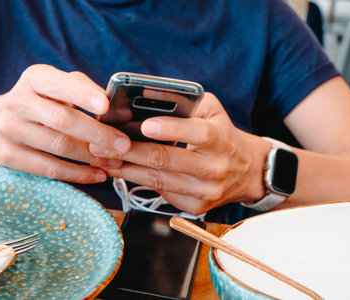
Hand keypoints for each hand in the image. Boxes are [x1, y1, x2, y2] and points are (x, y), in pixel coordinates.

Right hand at [0, 64, 130, 182]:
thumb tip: (115, 109)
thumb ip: (83, 89)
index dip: (83, 95)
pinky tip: (97, 175)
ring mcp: (11, 130)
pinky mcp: (10, 156)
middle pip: (62, 120)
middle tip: (123, 144)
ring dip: (92, 157)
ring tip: (116, 162)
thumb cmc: (40, 101)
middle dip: (97, 134)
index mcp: (34, 78)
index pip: (59, 85)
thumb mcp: (56, 85)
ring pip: (58, 146)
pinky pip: (49, 168)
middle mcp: (18, 102)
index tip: (106, 106)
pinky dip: (77, 174)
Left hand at [91, 93, 268, 214]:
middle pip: (165, 160)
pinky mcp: (196, 206)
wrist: (246, 171)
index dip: (170, 129)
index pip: (196, 133)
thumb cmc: (222, 136)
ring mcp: (205, 191)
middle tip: (102, 144)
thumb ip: (187, 102)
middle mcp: (214, 167)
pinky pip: (161, 192)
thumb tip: (148, 97)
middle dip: (129, 151)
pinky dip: (139, 181)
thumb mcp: (213, 112)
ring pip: (157, 180)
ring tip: (104, 159)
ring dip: (126, 169)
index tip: (145, 125)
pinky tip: (123, 172)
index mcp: (220, 139)